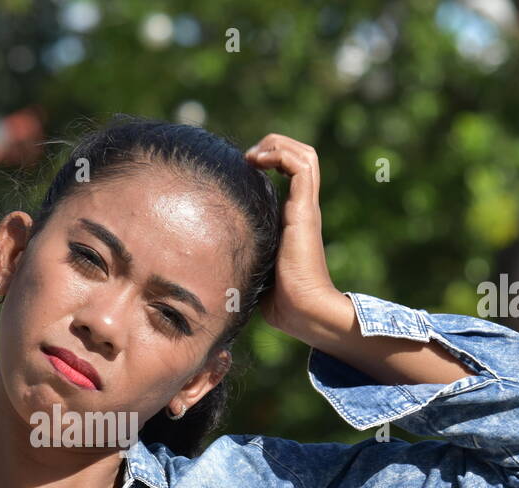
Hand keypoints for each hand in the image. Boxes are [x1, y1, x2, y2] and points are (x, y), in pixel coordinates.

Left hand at [244, 134, 353, 342]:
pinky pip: (302, 165)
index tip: (243, 168)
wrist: (303, 311)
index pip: (290, 174)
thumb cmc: (280, 301)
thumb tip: (212, 264)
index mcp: (293, 219)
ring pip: (305, 155)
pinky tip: (258, 162)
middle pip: (301, 157)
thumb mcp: (255, 269)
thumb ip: (243, 257)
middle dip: (274, 146)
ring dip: (278, 145)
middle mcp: (302, 208)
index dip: (270, 161)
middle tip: (249, 158)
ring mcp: (306, 207)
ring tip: (255, 155)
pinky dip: (281, 154)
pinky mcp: (305, 210)